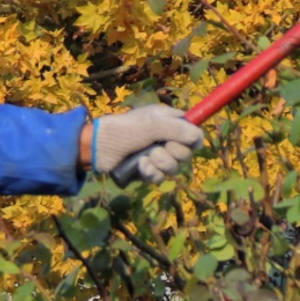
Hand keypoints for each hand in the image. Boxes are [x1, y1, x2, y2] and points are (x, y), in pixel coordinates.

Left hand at [85, 105, 202, 183]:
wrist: (100, 147)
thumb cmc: (125, 129)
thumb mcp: (153, 124)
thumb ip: (178, 130)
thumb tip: (199, 138)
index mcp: (170, 122)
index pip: (193, 133)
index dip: (192, 140)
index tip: (186, 141)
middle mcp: (167, 139)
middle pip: (186, 153)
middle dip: (172, 152)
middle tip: (157, 146)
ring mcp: (158, 157)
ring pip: (174, 167)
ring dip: (160, 162)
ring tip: (145, 157)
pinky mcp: (148, 172)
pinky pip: (160, 178)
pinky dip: (151, 173)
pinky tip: (140, 166)